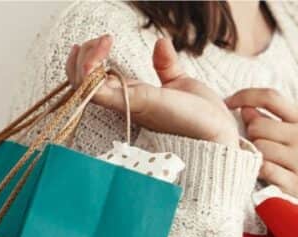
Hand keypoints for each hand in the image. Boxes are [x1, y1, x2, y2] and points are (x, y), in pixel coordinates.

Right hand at [67, 35, 239, 146]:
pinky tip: (100, 55)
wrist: (216, 134)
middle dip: (82, 56)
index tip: (104, 40)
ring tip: (103, 43)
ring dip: (85, 59)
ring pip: (84, 86)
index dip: (88, 58)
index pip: (93, 80)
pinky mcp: (137, 105)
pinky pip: (99, 92)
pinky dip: (91, 73)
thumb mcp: (180, 84)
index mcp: (132, 97)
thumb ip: (166, 66)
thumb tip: (161, 42)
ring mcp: (127, 106)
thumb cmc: (200, 117)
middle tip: (102, 40)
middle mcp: (124, 104)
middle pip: (81, 83)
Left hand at [225, 88, 297, 196]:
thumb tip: (244, 108)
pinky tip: (267, 172)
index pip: (270, 97)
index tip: (228, 102)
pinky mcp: (294, 183)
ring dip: (256, 154)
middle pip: (257, 125)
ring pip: (259, 148)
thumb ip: (273, 119)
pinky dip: (259, 170)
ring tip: (267, 159)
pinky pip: (264, 169)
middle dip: (252, 134)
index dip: (245, 96)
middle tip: (260, 144)